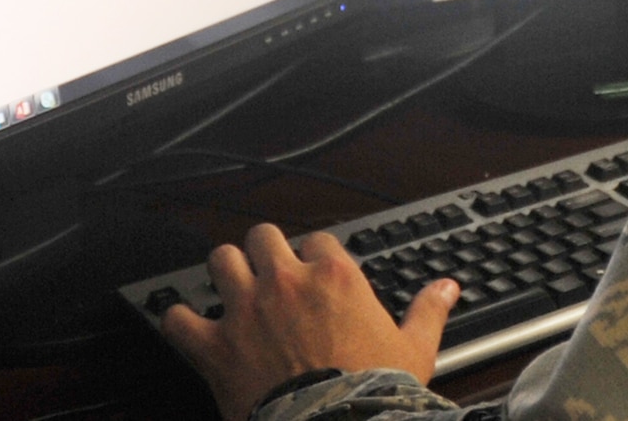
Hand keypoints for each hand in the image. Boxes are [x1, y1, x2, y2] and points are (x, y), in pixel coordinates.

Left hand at [161, 222, 458, 420]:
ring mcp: (246, 310)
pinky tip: (186, 326)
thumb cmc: (373, 391)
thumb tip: (449, 287)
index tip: (315, 273)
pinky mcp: (214, 347)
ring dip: (223, 272)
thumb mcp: (414, 348)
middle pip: (261, 236)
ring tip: (229, 285)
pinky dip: (179, 321)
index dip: (314, 255)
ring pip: (219, 260)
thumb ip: (428, 310)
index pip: (317, 239)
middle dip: (263, 250)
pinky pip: (178, 319)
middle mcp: (285, 282)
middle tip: (267, 270)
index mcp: (334, 276)